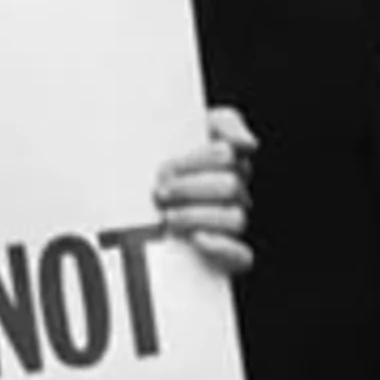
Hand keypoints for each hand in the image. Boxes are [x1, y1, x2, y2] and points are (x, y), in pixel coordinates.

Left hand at [155, 107, 257, 277]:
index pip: (226, 154)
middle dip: (190, 188)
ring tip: (167, 217)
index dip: (195, 161)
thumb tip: (249, 144)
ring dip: (198, 216)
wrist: (129, 200)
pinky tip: (197, 239)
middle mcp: (235, 191)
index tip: (164, 168)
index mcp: (228, 159)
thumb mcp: (183, 130)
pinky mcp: (229, 255)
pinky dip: (221, 248)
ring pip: (236, 219)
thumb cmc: (159, 160)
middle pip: (229, 186)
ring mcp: (232, 223)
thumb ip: (224, 123)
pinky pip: (242, 256)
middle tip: (159, 192)